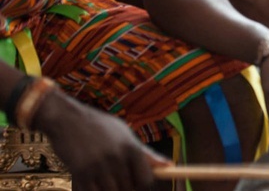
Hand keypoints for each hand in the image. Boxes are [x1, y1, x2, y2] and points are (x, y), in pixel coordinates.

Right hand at [34, 89, 167, 190]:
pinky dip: (92, 190)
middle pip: (129, 189)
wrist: (67, 118)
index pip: (146, 179)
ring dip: (108, 189)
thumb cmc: (99, 126)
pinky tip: (91, 182)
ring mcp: (98, 167)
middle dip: (125, 188)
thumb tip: (169, 165)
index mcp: (131, 147)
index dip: (142, 185)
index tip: (136, 184)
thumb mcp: (125, 134)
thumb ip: (145, 153)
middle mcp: (117, 158)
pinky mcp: (80, 174)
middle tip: (116, 178)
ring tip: (103, 178)